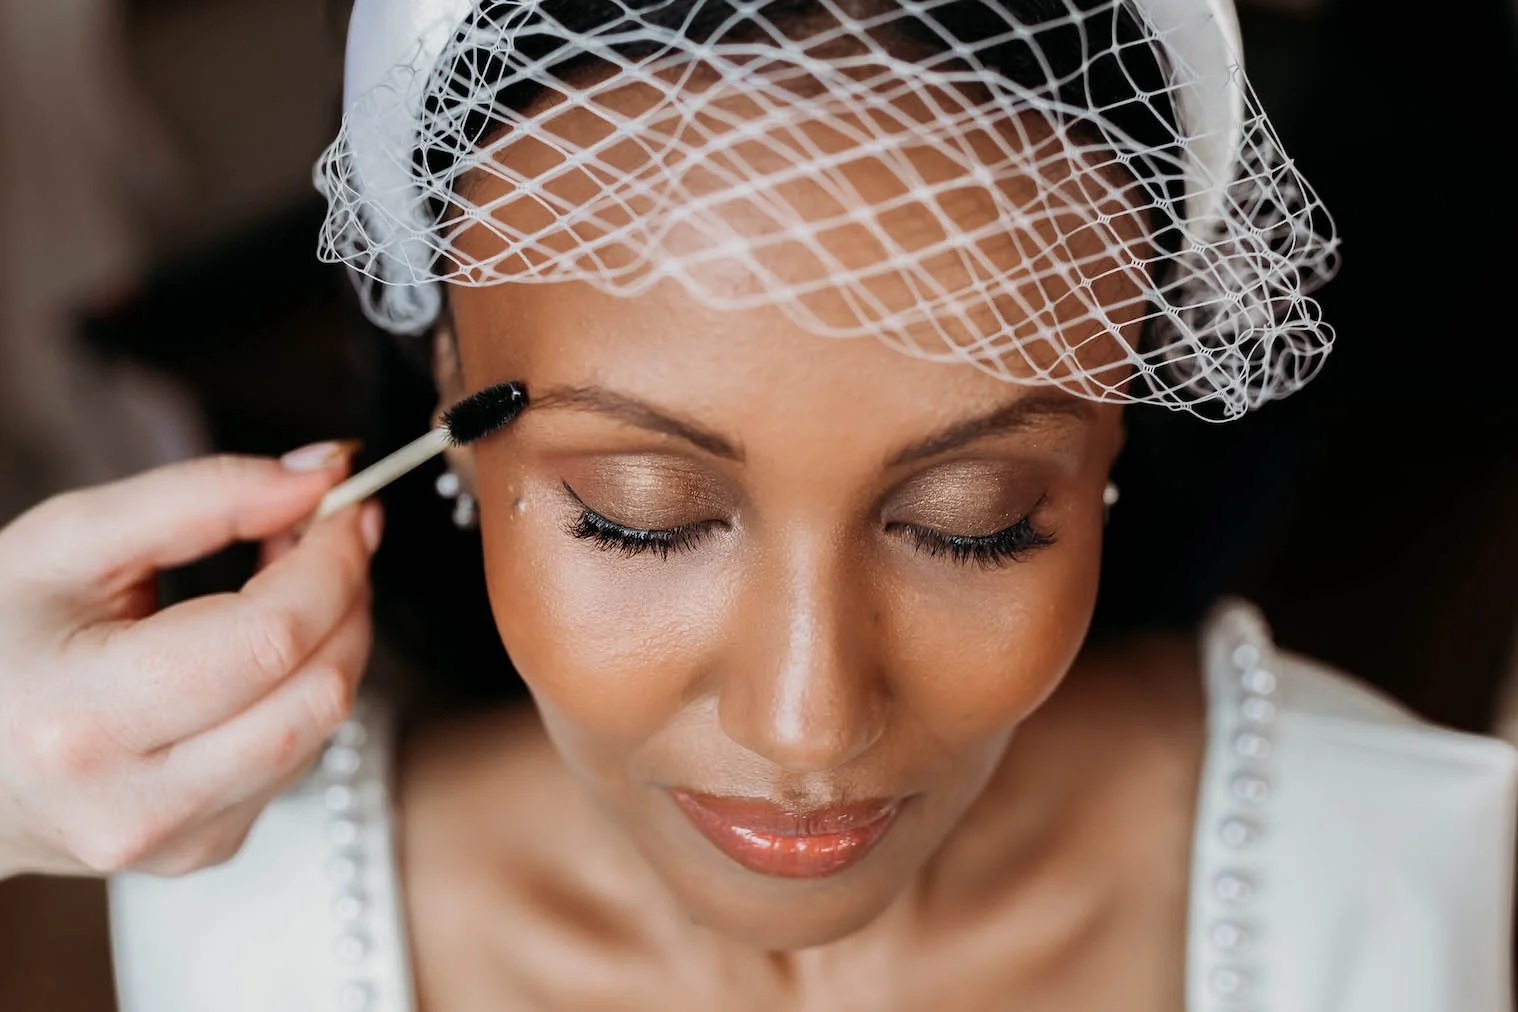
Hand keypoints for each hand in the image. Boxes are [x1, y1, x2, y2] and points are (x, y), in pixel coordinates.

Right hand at [0, 446, 380, 879]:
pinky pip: (301, 756)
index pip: (268, 640)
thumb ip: (201, 496)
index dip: (330, 562)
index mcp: (82, 719)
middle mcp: (135, 803)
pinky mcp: (206, 849)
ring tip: (292, 579)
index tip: (347, 502)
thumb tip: (321, 474)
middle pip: (317, 690)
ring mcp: (177, 840)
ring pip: (325, 726)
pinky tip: (267, 645)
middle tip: (333, 532)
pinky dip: (306, 685)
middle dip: (348, 595)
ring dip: (338, 636)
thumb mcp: (69, 542)